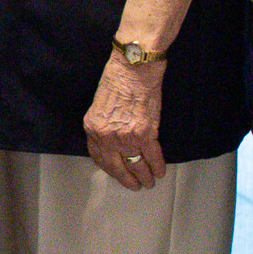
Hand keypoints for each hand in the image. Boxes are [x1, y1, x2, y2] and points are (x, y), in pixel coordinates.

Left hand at [84, 51, 166, 189]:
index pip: (99, 157)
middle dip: (127, 178)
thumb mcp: (100, 106)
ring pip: (136, 164)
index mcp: (92, 129)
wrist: (133, 68)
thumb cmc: (117, 80)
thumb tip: (112, 140)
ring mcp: (126, 137)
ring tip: (149, 183)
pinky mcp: (145, 133)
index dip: (110, 169)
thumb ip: (103, 125)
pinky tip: (160, 172)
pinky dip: (157, 166)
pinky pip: (152, 156)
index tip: (117, 174)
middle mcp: (107, 137)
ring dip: (144, 176)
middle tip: (134, 186)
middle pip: (116, 166)